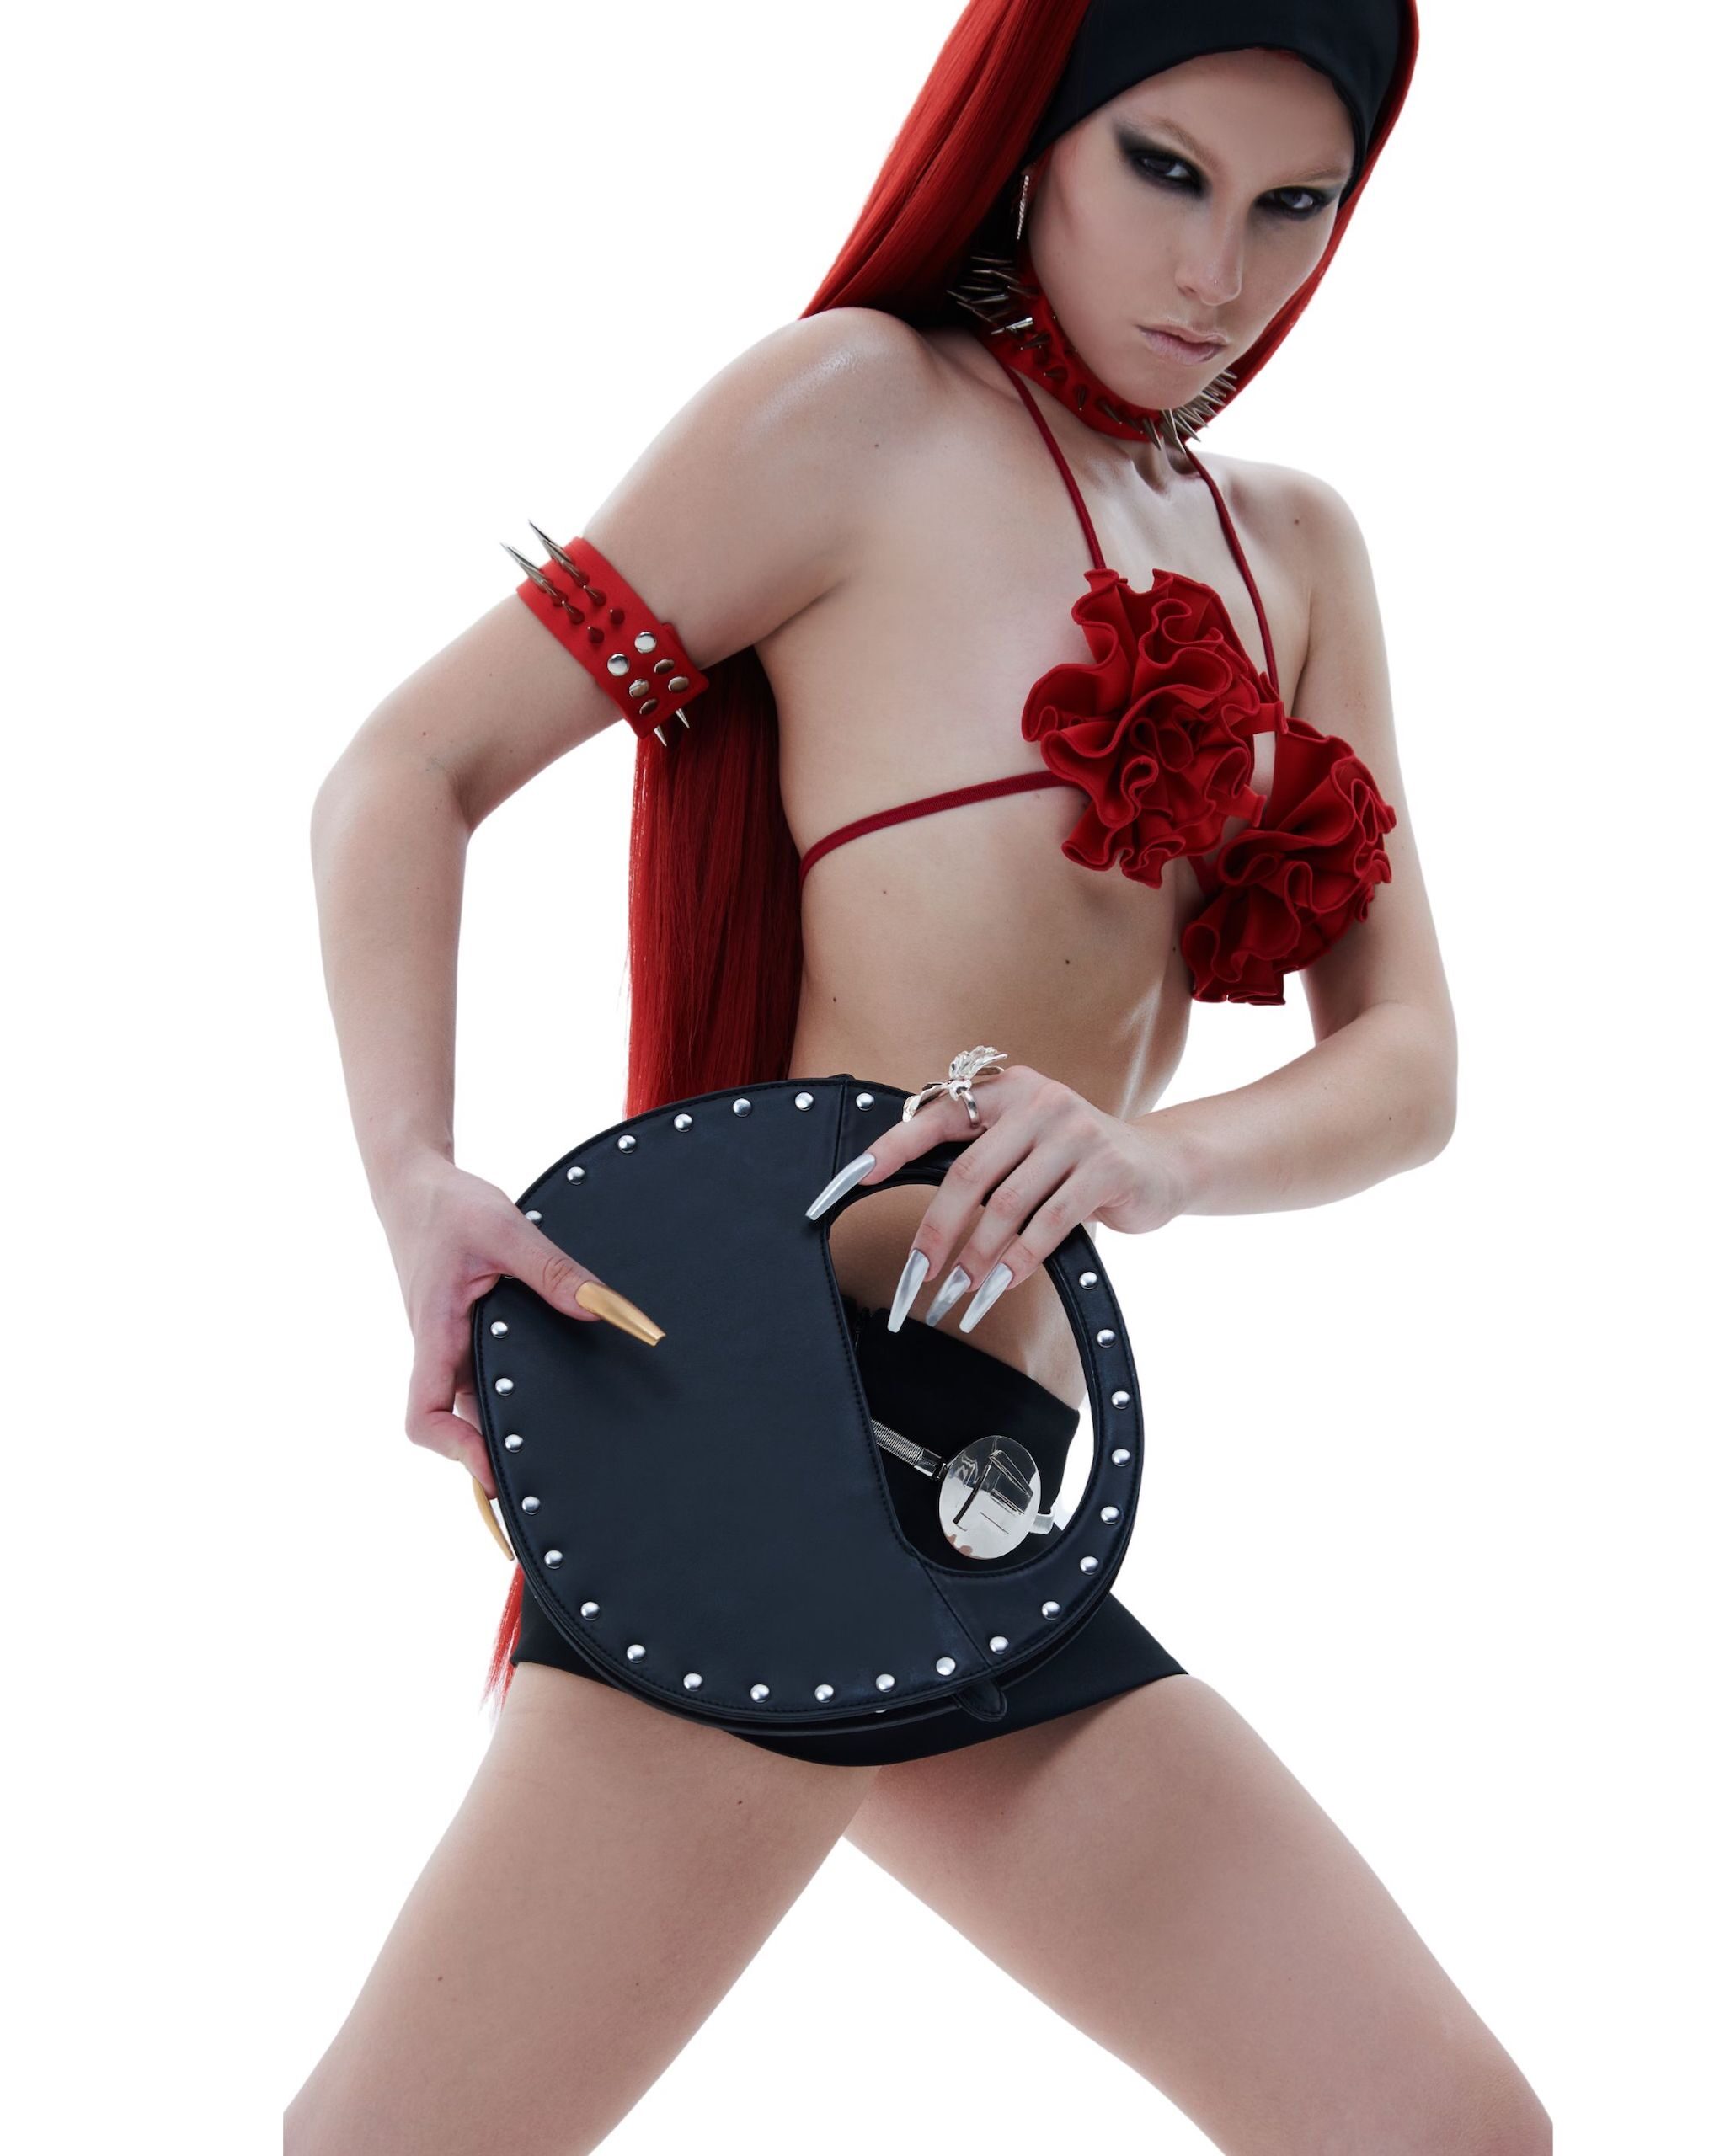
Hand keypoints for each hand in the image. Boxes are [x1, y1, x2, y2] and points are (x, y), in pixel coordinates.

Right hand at [374, 1156, 665, 1501]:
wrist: (414, 1185)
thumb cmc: (449, 1206)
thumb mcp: (505, 1229)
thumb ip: (554, 1269)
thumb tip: (605, 1310)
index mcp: (436, 1333)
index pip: (426, 1415)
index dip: (456, 1453)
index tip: (496, 1476)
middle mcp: (441, 1350)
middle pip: (454, 1427)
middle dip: (490, 1465)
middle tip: (540, 1501)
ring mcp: (453, 1347)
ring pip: (472, 1407)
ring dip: (501, 1435)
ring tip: (559, 1466)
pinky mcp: (467, 1336)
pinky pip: (485, 1381)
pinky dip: (512, 1400)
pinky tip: (553, 1405)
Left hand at [804, 1065, 1191, 1335]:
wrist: (1163, 1164)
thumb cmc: (1079, 1161)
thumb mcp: (1028, 1143)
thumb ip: (983, 1156)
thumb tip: (921, 1206)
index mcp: (1008, 1089)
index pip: (938, 1115)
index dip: (892, 1146)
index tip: (853, 1178)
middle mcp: (1039, 1101)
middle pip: (968, 1174)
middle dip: (937, 1231)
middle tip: (919, 1275)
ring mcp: (1076, 1132)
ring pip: (1006, 1206)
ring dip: (978, 1258)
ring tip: (960, 1293)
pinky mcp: (1106, 1167)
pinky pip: (1050, 1223)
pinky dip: (1021, 1260)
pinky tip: (1003, 1285)